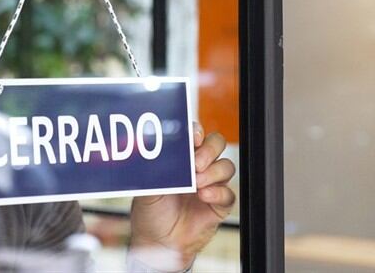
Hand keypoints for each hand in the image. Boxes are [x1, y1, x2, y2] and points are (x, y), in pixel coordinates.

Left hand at [129, 122, 235, 270]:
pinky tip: (204, 196)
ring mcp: (210, 185)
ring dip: (213, 172)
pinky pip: (228, 193)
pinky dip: (218, 192)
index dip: (197, 132)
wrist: (157, 242)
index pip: (195, 135)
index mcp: (181, 158)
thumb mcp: (146, 188)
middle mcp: (198, 168)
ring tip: (196, 183)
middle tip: (197, 163)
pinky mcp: (219, 205)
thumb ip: (154, 171)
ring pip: (226, 166)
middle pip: (217, 144)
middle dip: (209, 150)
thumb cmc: (151, 213)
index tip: (193, 138)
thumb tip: (158, 153)